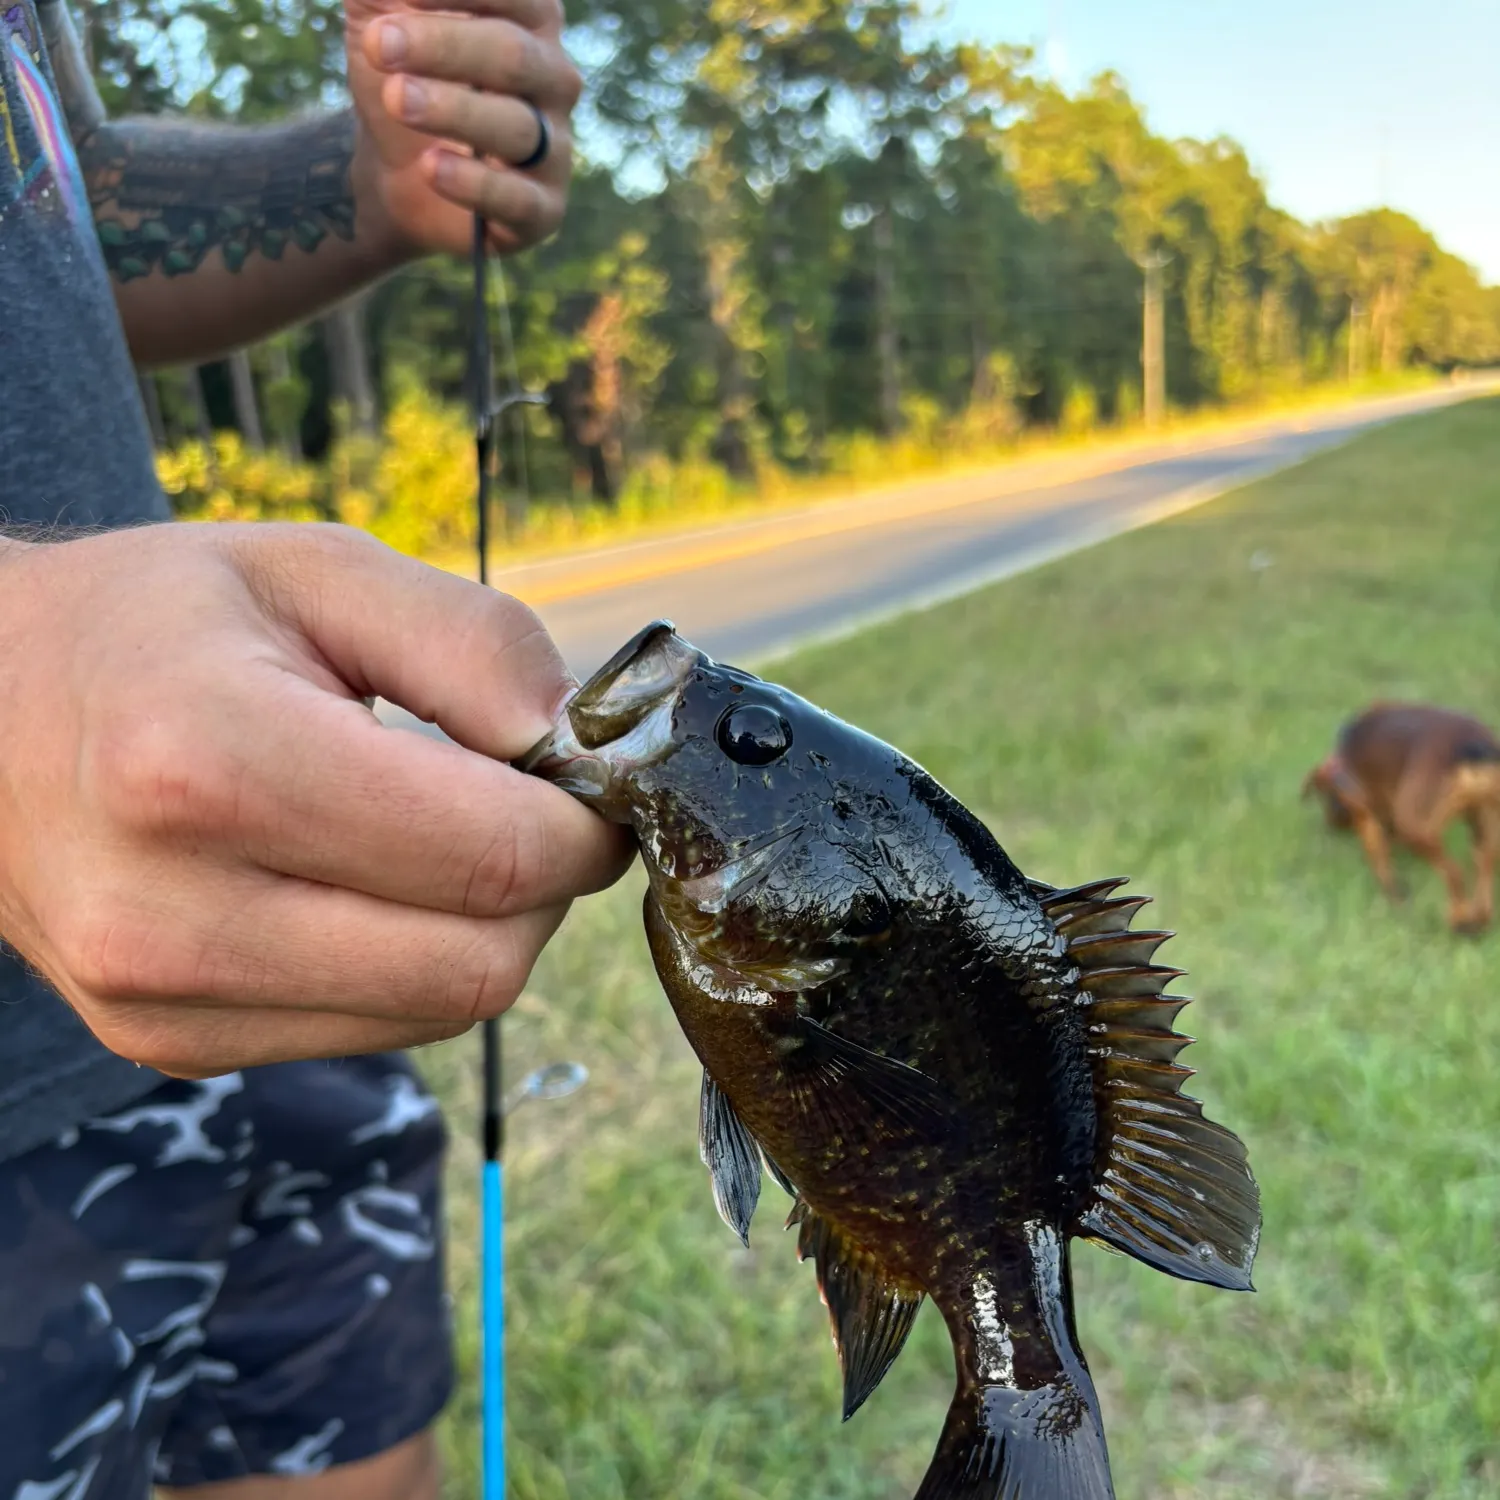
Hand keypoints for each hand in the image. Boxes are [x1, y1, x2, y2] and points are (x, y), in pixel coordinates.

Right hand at [0, 525, 630, 1077]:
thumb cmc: (159, 623)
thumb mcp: (317, 569)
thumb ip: (473, 642)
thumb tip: (579, 745)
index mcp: (207, 763)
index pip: (492, 857)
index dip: (581, 826)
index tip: (587, 780)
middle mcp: (170, 913)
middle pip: (481, 964)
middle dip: (546, 887)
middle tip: (528, 807)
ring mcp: (162, 1000)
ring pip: (440, 1011)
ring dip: (486, 929)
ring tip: (440, 834)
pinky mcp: (171, 1043)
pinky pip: (376, 1029)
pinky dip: (415, 962)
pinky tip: (371, 884)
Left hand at [345, 0, 580, 258]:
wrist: (397, 171)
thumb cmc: (403, 75)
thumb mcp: (379, 12)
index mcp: (532, 19)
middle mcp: (554, 80)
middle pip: (513, 56)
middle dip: (443, 47)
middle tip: (379, 44)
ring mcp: (554, 147)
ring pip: (516, 127)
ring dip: (451, 111)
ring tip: (396, 99)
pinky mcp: (543, 209)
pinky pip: (519, 200)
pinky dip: (475, 184)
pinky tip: (432, 167)